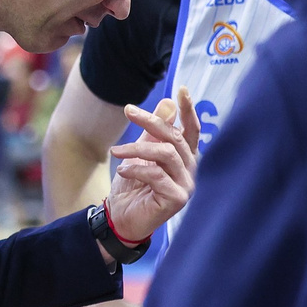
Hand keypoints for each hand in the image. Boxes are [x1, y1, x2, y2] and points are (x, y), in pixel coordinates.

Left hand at [106, 88, 200, 245]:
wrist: (120, 217)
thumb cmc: (132, 185)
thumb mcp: (141, 152)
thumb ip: (154, 131)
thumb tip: (168, 102)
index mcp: (184, 157)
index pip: (191, 130)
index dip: (188, 110)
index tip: (181, 89)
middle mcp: (190, 170)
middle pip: (174, 137)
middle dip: (150, 121)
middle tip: (128, 110)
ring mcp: (187, 185)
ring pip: (165, 154)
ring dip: (137, 149)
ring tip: (116, 152)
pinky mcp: (177, 198)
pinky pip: (157, 174)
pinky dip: (136, 169)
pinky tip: (122, 171)